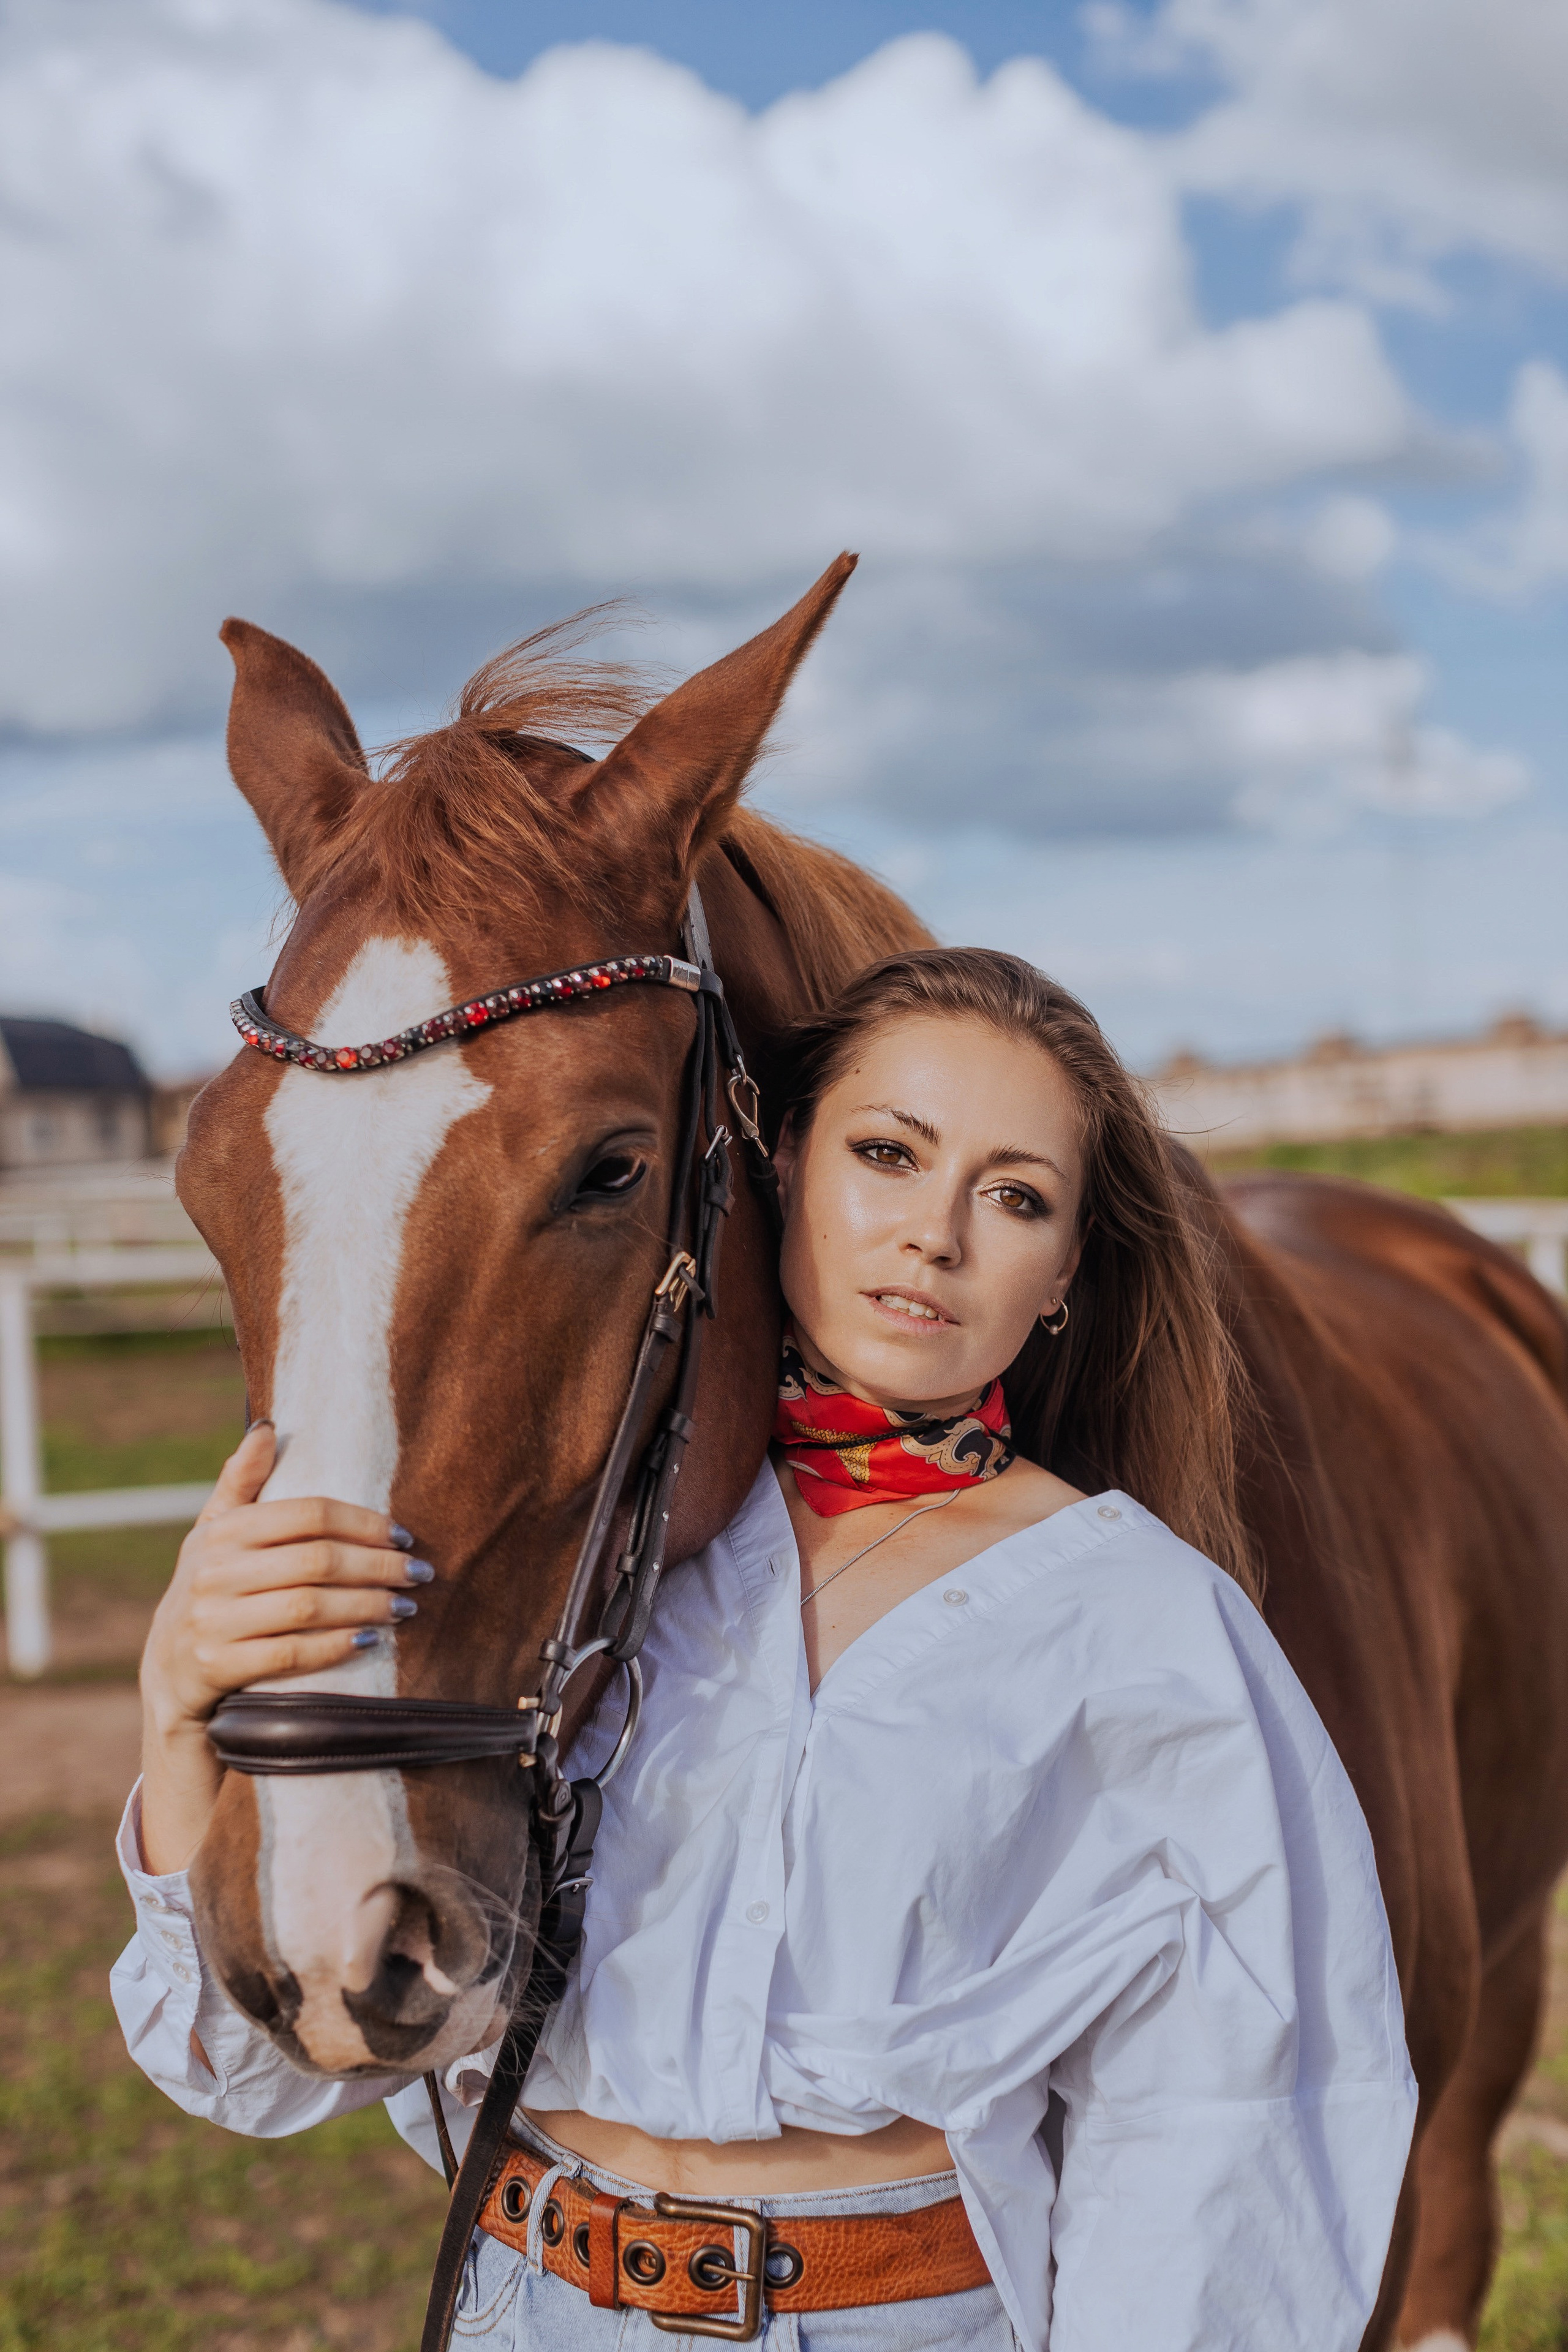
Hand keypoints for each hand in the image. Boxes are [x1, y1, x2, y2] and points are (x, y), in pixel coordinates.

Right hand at [136, 1421, 429, 1872]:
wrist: (167, 1679)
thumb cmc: (209, 1592)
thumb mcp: (214, 1535)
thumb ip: (241, 1483)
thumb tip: (269, 1427)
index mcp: (221, 1532)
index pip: (308, 1514)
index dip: (363, 1523)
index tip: (404, 1536)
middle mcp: (212, 1573)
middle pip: (316, 1561)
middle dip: (377, 1566)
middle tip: (419, 1573)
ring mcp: (212, 1622)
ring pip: (308, 1607)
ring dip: (367, 1606)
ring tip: (405, 1606)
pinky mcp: (217, 1668)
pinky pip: (290, 1654)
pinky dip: (336, 1646)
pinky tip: (369, 1640)